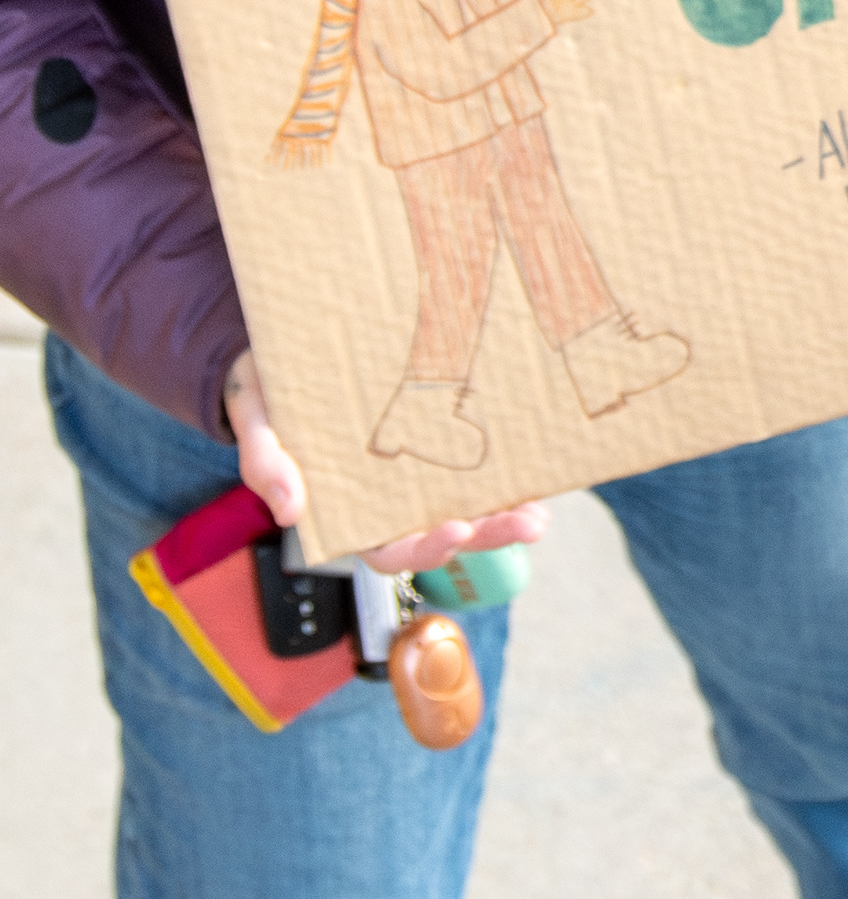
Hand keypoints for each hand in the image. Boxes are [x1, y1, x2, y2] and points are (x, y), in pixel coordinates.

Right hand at [224, 349, 547, 574]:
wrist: (281, 348)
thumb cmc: (267, 390)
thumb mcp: (256, 420)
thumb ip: (265, 463)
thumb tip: (290, 511)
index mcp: (345, 508)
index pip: (388, 550)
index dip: (423, 548)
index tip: (456, 530)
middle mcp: (387, 498)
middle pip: (442, 533)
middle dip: (487, 536)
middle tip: (526, 524)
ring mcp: (416, 471)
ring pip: (469, 507)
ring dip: (506, 516)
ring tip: (540, 515)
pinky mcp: (437, 436)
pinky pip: (477, 464)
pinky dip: (509, 473)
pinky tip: (538, 471)